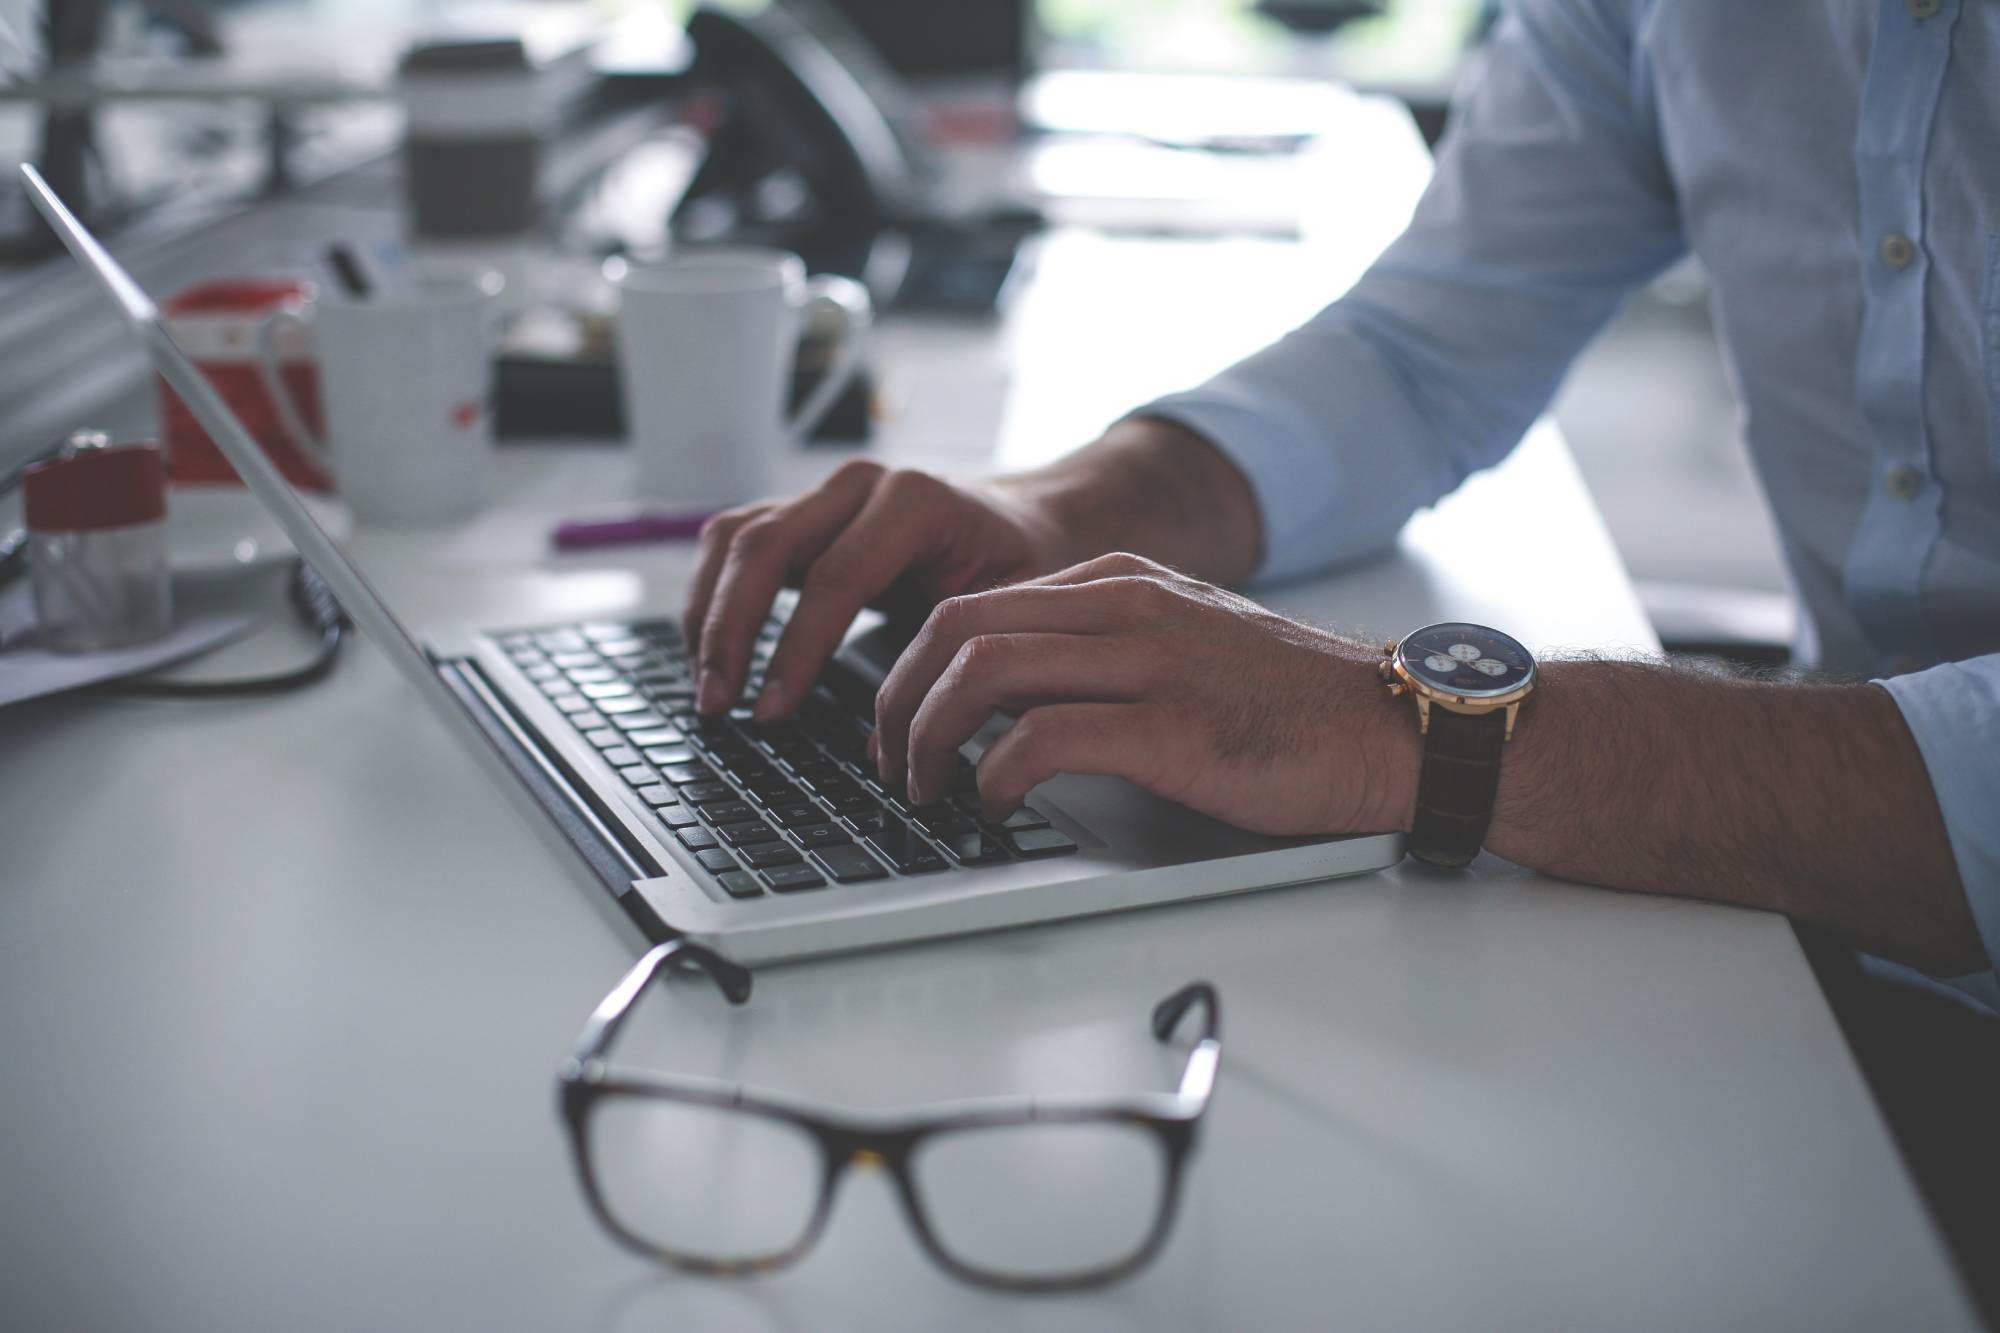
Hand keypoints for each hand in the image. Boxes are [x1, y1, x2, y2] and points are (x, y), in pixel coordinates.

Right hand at [682, 460, 1074, 719]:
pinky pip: (736, 540)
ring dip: (708, 613)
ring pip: (736, 536)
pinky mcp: (805, 511)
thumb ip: (959, 657)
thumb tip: (900, 742)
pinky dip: (713, 594)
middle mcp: (861, 485)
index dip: (794, 650)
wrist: (1031, 518)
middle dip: (729, 631)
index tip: (771, 711)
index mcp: (917, 502)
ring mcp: (827, 492)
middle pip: (765, 546)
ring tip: (706, 686)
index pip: (834, 577)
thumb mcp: (1014, 609)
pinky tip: (709, 649)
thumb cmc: (1026, 567)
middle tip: (718, 705)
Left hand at [871, 553, 1420, 837]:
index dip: (911, 668)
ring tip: (926, 789)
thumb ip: (1104, 648)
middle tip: (888, 762)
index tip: (897, 723)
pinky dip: (993, 775)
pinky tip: (993, 805)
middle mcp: (1125, 607)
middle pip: (957, 628)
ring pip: (983, 671)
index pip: (974, 604)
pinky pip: (1041, 736)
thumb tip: (1010, 698)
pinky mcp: (1171, 727)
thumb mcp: (1184, 641)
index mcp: (1120, 582)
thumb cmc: (1289, 703)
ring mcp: (1148, 661)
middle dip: (896, 699)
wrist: (1391, 726)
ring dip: (928, 738)